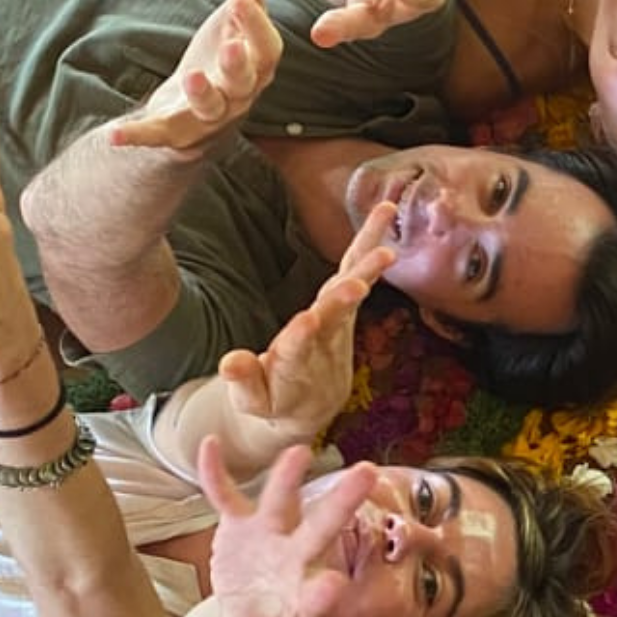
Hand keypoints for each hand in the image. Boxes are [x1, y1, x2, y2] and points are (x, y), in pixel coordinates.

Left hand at [111, 0, 283, 152]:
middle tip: (230, 46)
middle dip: (238, 66)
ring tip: (191, 77)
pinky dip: (139, 136)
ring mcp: (208, 117)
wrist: (199, 108)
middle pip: (244, 83)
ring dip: (203, 95)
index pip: (266, 50)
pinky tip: (114, 134)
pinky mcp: (176, 130)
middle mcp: (239, 95)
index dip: (256, 26)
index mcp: (257, 67)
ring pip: (210, 110)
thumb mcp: (235, 22)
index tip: (240, 0)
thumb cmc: (223, 58)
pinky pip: (160, 134)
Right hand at [195, 437, 375, 616]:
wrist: (248, 615)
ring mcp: (271, 538)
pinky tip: (207, 444)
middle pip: (322, 530)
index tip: (331, 585)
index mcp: (304, 601)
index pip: (318, 597)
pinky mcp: (240, 526)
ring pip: (283, 501)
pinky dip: (215, 474)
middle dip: (342, 504)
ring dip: (288, 477)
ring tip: (299, 449)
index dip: (322, 594)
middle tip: (369, 472)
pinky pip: (226, 496)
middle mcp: (296, 561)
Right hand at [213, 202, 396, 441]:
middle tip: (357, 285)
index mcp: (294, 365)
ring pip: (351, 286)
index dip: (300, 337)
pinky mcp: (343, 302)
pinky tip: (386, 210)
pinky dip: (369, 242)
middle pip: (332, 318)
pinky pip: (356, 266)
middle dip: (341, 301)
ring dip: (368, 266)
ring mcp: (338, 320)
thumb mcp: (251, 400)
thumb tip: (230, 362)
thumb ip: (242, 380)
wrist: (309, 406)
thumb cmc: (273, 401)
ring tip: (386, 246)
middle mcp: (322, 340)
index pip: (297, 350)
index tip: (305, 322)